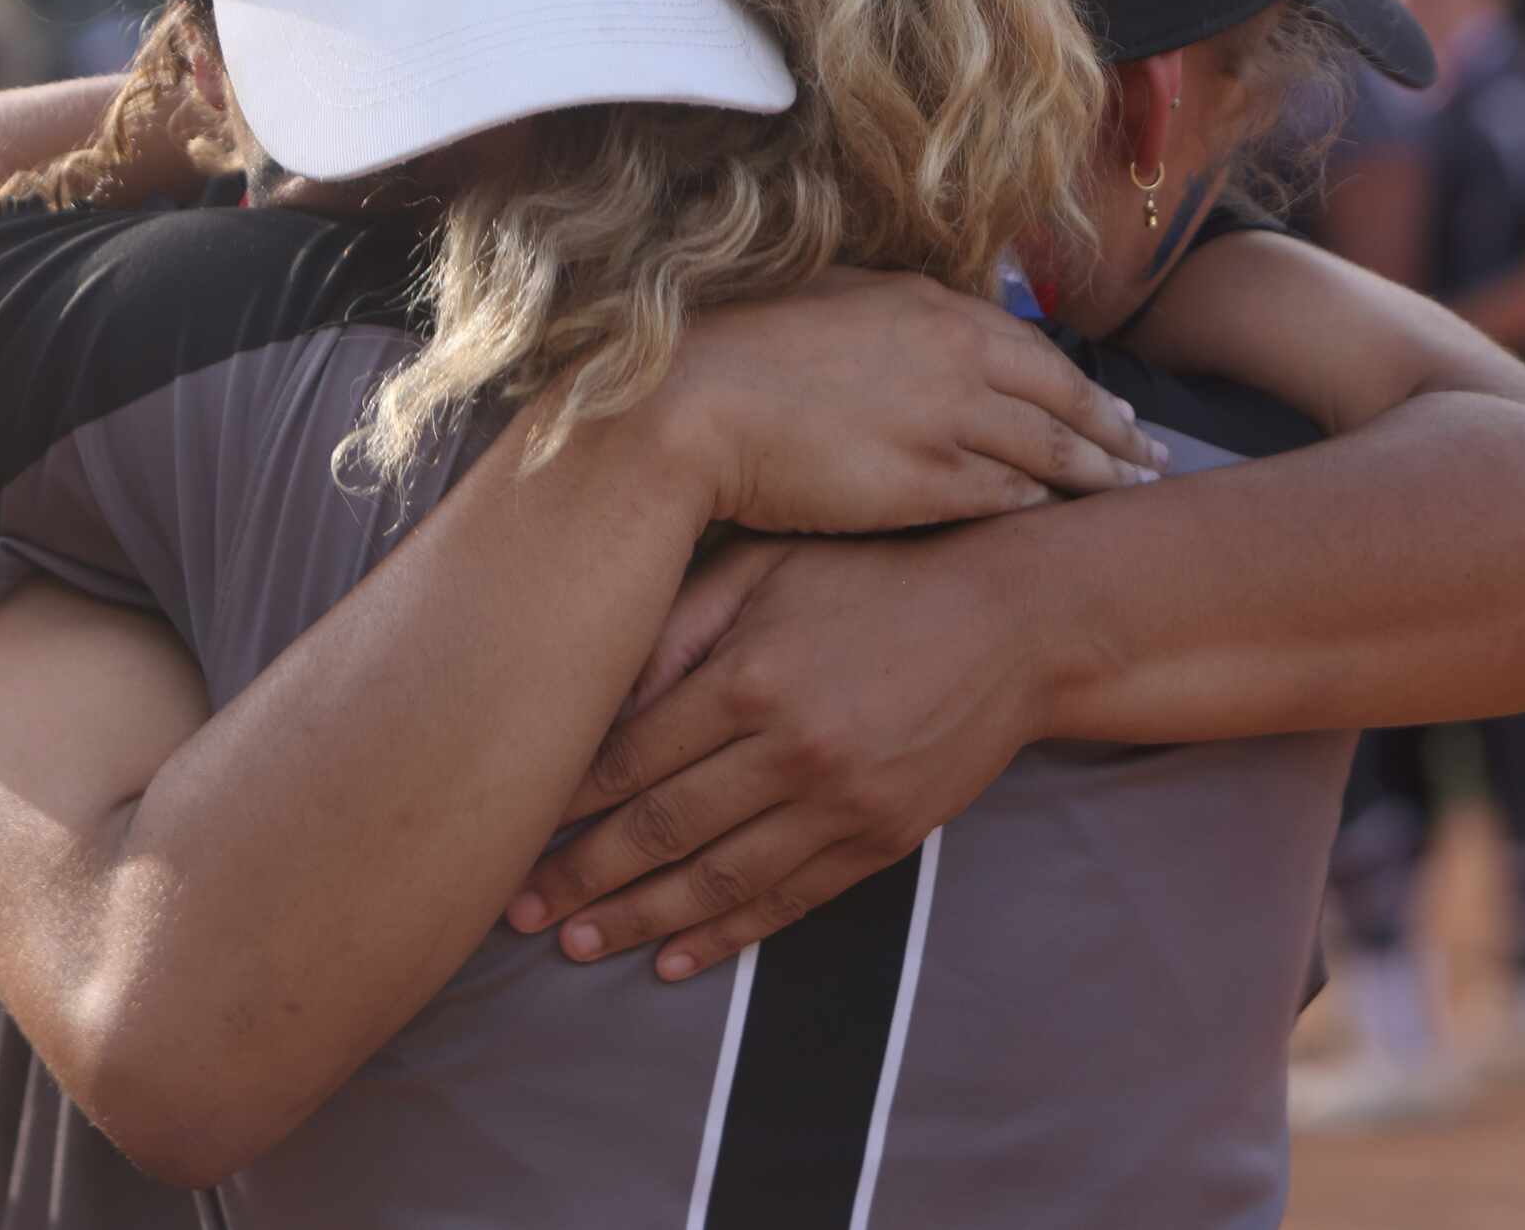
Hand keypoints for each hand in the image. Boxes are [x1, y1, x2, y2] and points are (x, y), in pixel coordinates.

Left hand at [503, 528, 1047, 978]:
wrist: (1016, 620)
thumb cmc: (879, 573)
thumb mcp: (771, 564)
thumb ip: (679, 622)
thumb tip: (598, 690)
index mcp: (748, 675)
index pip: (628, 757)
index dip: (562, 802)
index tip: (508, 828)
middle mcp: (789, 749)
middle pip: (659, 829)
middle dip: (579, 877)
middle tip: (517, 912)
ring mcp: (839, 803)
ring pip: (718, 880)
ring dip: (640, 921)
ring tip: (576, 946)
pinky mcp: (882, 838)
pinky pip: (790, 902)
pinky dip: (728, 936)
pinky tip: (676, 960)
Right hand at [663, 269, 1163, 533]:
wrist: (694, 405)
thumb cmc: (737, 346)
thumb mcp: (827, 295)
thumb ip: (889, 307)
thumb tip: (920, 309)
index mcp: (930, 305)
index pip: (1029, 346)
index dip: (1076, 381)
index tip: (1109, 404)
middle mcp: (957, 356)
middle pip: (1063, 396)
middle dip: (1114, 428)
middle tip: (1151, 453)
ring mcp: (948, 420)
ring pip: (1052, 449)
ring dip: (1100, 472)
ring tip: (1134, 490)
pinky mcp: (927, 482)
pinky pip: (1008, 495)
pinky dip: (1045, 506)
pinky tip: (1064, 521)